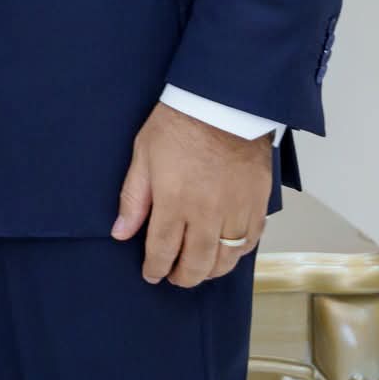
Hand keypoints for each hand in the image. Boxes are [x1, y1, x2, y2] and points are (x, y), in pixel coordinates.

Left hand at [110, 103, 270, 287]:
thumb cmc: (180, 122)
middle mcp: (206, 213)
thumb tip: (121, 232)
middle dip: (181, 277)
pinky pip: (250, 242)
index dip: (154, 268)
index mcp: (173, 201)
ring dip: (210, 271)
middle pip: (195, 264)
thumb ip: (133, 198)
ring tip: (198, 268)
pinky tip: (226, 251)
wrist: (223, 102)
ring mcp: (235, 211)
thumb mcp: (143, 154)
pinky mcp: (257, 204)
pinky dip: (237, 254)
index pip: (162, 251)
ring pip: (225, 260)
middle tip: (174, 276)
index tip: (151, 273)